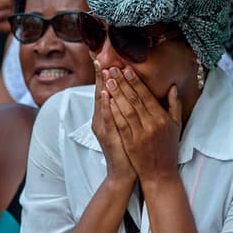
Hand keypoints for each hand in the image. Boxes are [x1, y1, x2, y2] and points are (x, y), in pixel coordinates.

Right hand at [93, 60, 137, 185]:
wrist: (124, 173)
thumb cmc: (129, 150)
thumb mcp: (127, 127)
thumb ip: (128, 110)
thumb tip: (131, 92)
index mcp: (106, 116)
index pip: (104, 92)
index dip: (104, 76)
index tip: (103, 59)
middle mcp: (101, 121)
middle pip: (100, 94)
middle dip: (102, 77)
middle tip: (101, 59)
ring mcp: (103, 129)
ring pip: (102, 104)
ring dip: (103, 87)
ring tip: (104, 71)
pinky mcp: (108, 137)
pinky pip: (107, 119)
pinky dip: (105, 107)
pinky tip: (105, 95)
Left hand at [104, 65, 180, 185]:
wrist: (160, 174)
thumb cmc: (168, 148)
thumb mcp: (176, 126)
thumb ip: (175, 105)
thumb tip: (172, 87)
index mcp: (163, 119)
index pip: (147, 96)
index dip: (136, 82)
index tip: (127, 68)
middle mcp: (152, 125)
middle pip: (134, 100)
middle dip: (123, 82)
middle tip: (113, 68)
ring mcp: (140, 135)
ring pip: (126, 110)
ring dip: (116, 93)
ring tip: (108, 79)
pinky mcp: (130, 143)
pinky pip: (121, 124)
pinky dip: (113, 111)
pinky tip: (107, 100)